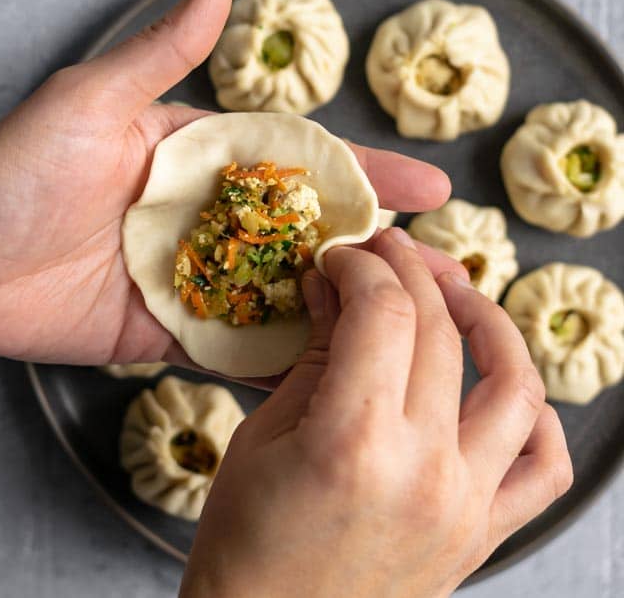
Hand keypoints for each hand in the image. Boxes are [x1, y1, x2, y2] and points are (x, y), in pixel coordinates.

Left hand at [0, 0, 452, 365]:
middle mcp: (207, 215)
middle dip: (376, 253)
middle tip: (444, 274)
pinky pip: (236, 349)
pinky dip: (285, 362)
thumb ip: (162, 50)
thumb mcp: (91, 100)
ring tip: (413, 333)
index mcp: (199, 155)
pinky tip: (338, 377)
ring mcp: (192, 277)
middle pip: (308, 236)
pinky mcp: (165, 332)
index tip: (430, 187)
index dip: (367, 174)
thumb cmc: (10, 169)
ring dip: (345, 311)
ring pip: (284, 295)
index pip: (301, 163)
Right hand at [180, 229, 572, 597]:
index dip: (363, 264)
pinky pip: (544, 467)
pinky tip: (499, 386)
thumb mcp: (263, 433)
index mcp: (353, 442)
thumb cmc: (247, 542)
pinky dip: (537, 416)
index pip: (384, 311)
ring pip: (515, 385)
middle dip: (411, 271)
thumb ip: (313, 352)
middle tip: (386, 251)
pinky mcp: (483, 535)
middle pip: (440, 331)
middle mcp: (423, 471)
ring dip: (490, 322)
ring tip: (456, 295)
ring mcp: (464, 506)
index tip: (343, 255)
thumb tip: (332, 283)